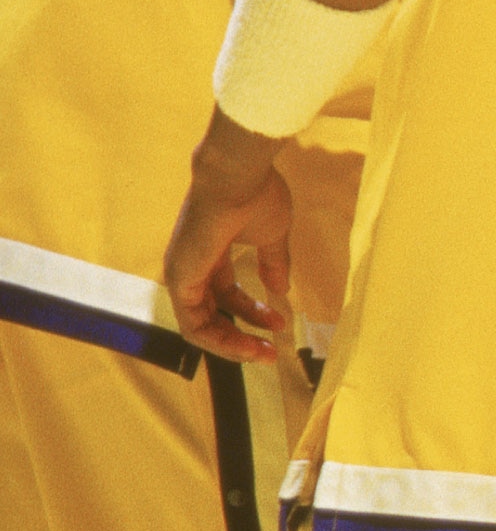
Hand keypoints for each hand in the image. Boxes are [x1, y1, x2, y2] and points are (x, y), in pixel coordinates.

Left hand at [165, 115, 294, 358]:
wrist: (238, 176)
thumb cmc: (255, 195)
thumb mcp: (273, 235)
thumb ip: (274, 263)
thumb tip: (281, 290)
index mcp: (211, 252)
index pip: (228, 294)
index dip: (254, 313)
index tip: (281, 322)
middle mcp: (192, 266)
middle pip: (214, 313)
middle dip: (244, 335)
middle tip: (271, 350)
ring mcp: (183, 274)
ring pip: (201, 326)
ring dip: (233, 345)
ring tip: (263, 354)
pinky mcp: (179, 281)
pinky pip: (193, 325)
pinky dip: (219, 341)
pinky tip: (246, 345)